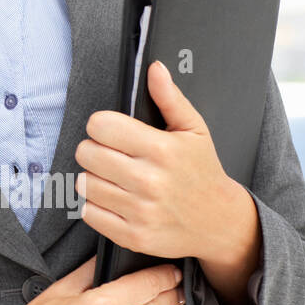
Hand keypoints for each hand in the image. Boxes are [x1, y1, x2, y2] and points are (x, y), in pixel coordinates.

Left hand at [75, 59, 237, 264]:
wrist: (221, 223)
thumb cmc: (202, 172)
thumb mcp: (194, 130)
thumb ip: (170, 98)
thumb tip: (154, 68)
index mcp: (161, 150)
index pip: (100, 125)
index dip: (101, 125)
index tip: (112, 131)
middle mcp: (149, 181)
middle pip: (86, 152)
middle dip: (94, 149)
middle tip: (111, 154)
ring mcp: (140, 211)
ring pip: (84, 183)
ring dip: (94, 178)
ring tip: (115, 177)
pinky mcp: (133, 236)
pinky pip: (89, 213)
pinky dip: (96, 206)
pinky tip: (115, 199)